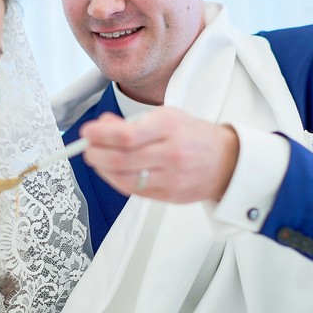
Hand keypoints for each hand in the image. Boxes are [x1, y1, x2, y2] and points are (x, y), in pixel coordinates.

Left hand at [78, 108, 239, 202]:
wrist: (226, 162)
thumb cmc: (194, 136)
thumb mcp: (167, 117)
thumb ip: (134, 122)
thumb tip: (102, 126)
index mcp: (171, 127)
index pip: (128, 135)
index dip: (102, 135)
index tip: (88, 131)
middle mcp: (172, 153)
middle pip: (122, 159)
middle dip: (96, 153)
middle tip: (86, 147)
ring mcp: (171, 177)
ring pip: (125, 178)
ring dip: (103, 169)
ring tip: (96, 159)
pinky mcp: (169, 195)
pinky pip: (134, 190)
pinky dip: (116, 180)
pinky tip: (111, 171)